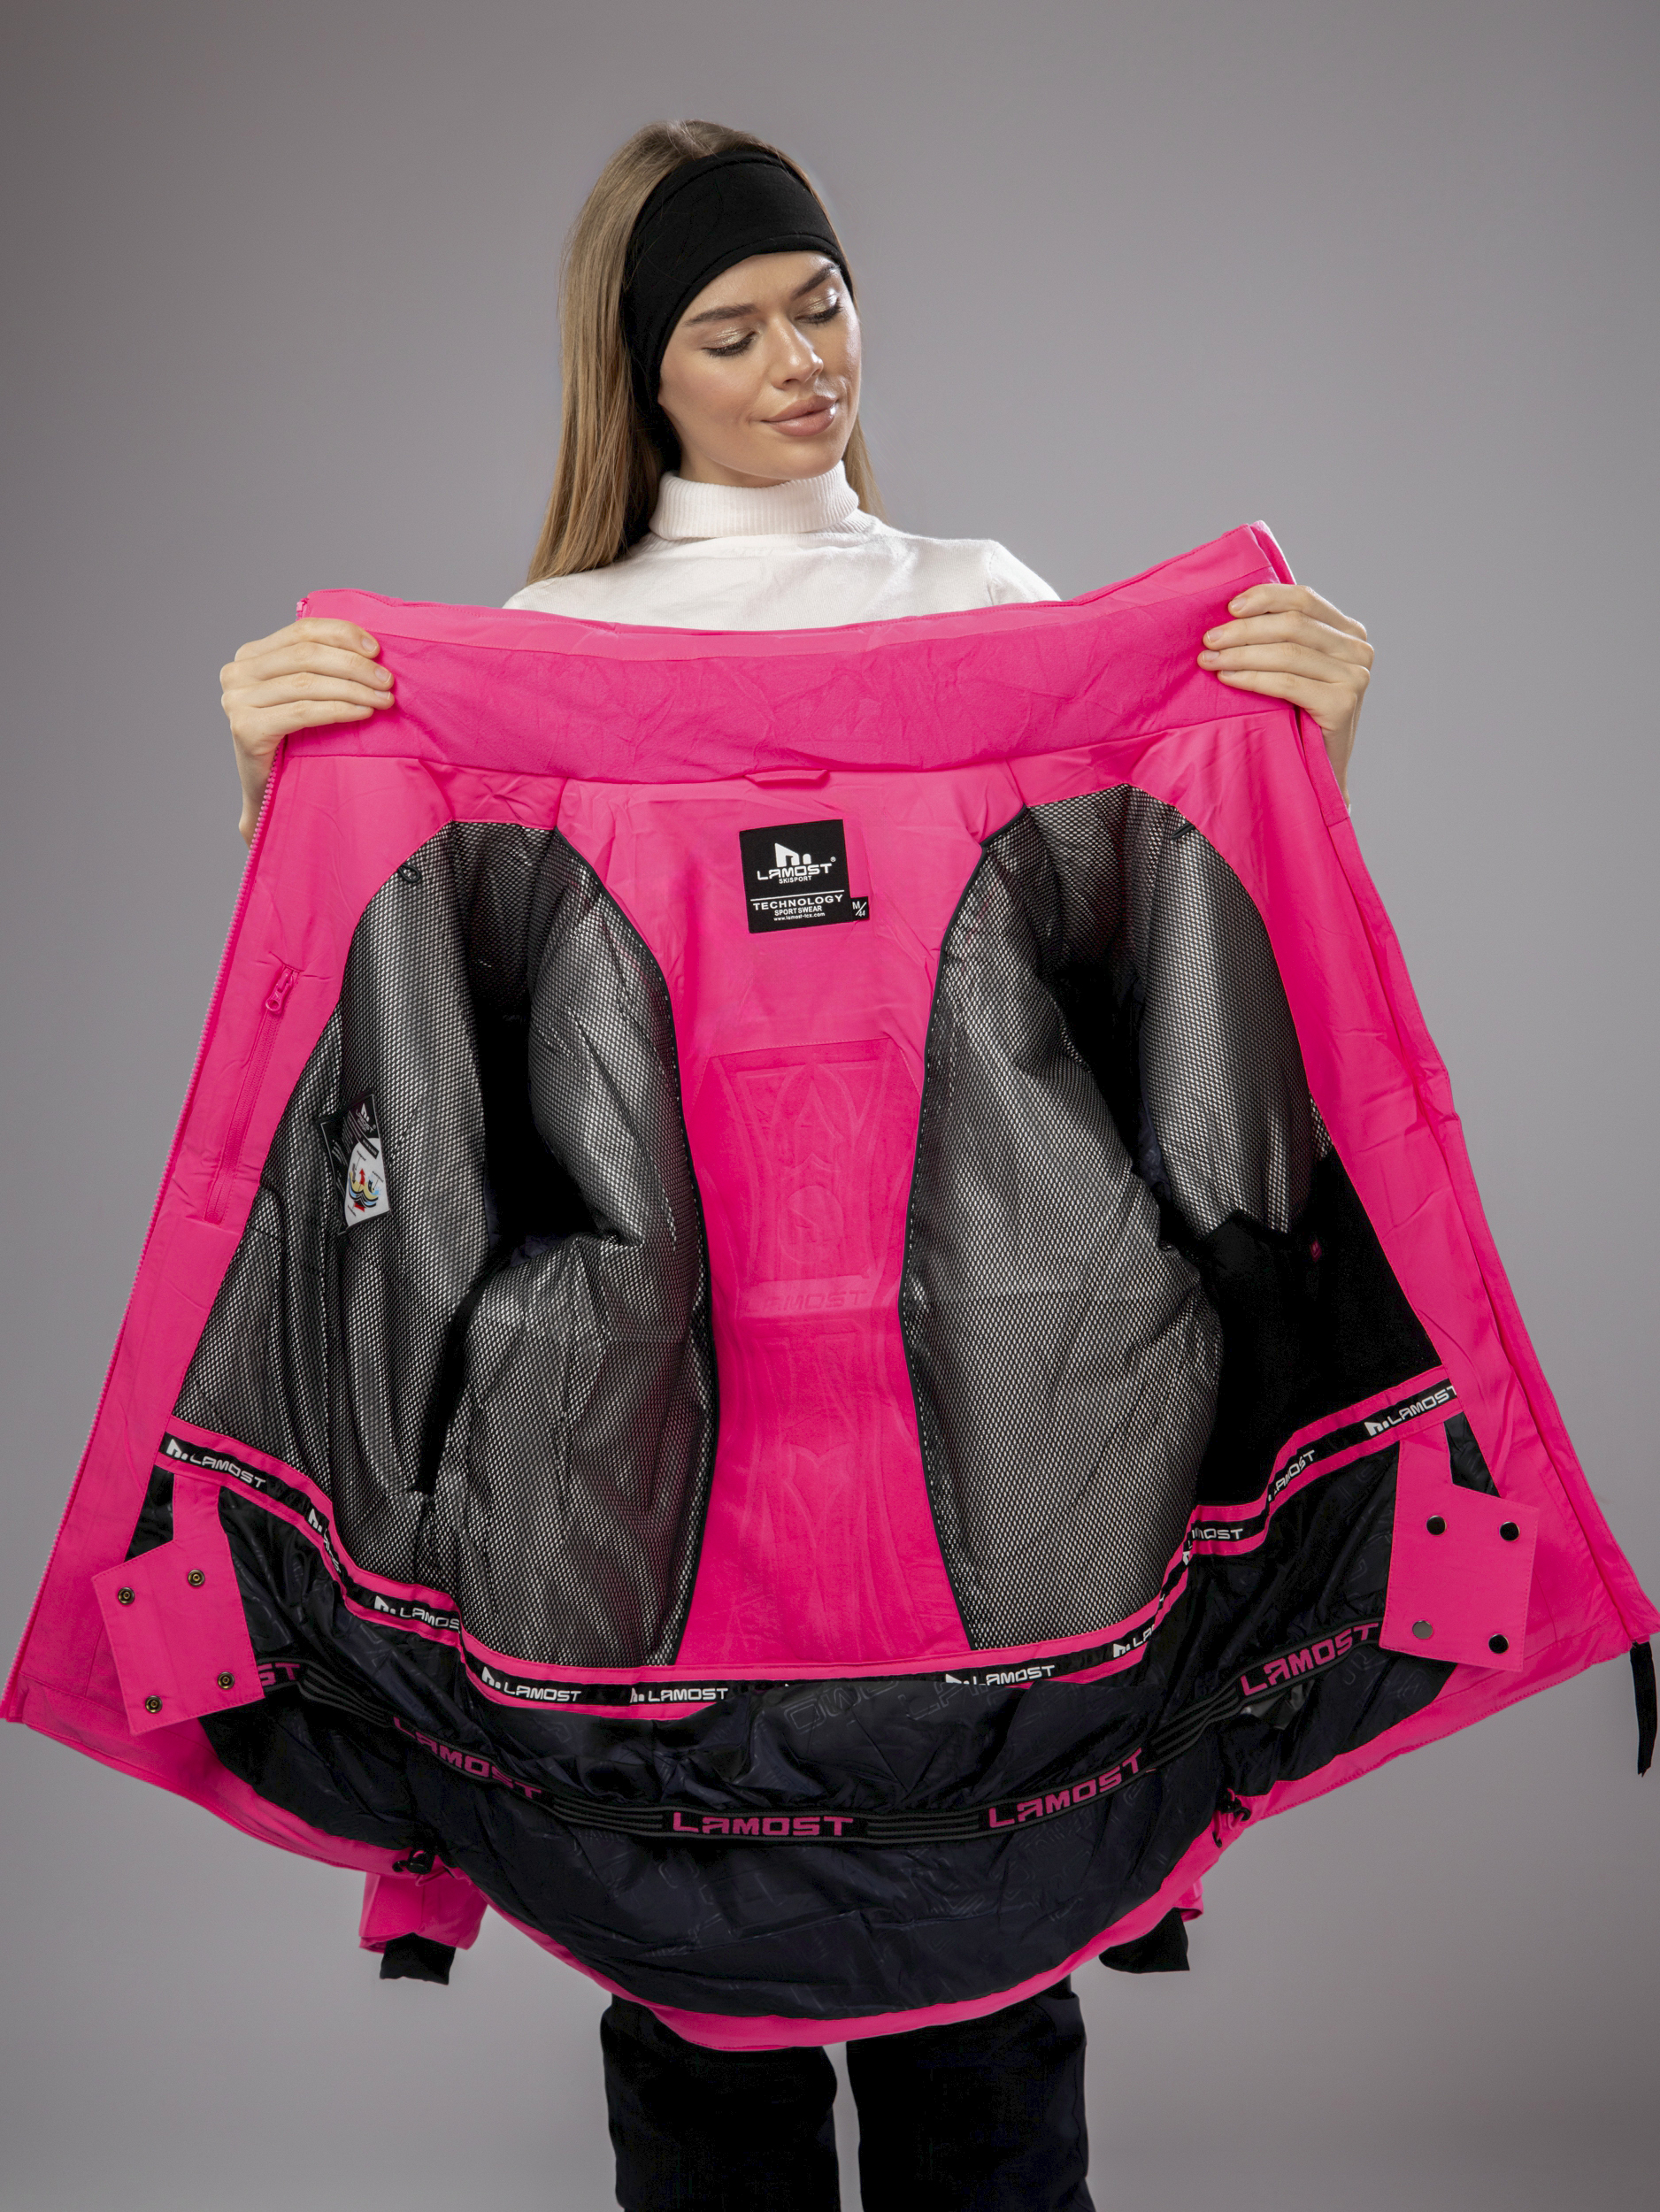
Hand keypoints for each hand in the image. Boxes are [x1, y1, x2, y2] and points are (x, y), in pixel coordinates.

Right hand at [221, 617, 394, 843]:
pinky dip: (338, 710)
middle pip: (306, 655)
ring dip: (353, 689)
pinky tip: (364, 713)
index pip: (301, 631)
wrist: (269, 794)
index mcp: (250, 656)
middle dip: (354, 665)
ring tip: (384, 699)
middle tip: (387, 680)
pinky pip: (303, 712)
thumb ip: (320, 667)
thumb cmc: (294, 742)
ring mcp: (236, 701)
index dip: (342, 634)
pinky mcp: (246, 728)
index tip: (377, 649)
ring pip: (308, 683)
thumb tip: (372, 649)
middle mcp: (236, 673)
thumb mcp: (303, 694)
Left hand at [1197, 583, 1371, 800]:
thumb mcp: (1295, 668)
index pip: (1304, 599)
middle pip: (1293, 624)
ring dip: (1241, 654)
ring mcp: (1355, 676)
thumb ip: (1282, 638)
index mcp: (1349, 632)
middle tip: (1209, 639)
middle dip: (1245, 629)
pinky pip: (1287, 683)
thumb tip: (1232, 610)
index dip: (1265, 597)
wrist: (1318, 772)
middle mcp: (1359, 650)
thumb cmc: (1297, 718)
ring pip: (1287, 652)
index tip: (1228, 607)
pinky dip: (1252, 678)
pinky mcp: (1343, 703)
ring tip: (1209, 660)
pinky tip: (1227, 678)